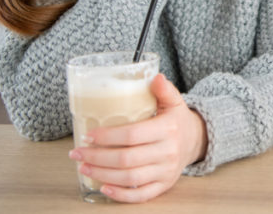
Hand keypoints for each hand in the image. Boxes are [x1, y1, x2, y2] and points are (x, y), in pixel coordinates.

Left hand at [68, 74, 207, 202]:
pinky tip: (104, 187)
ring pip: (130, 178)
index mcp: (168, 129)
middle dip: (97, 157)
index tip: (88, 135)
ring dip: (102, 174)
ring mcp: (166, 171)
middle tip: (77, 153)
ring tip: (84, 167)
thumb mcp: (174, 102)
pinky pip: (141, 195)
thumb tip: (155, 78)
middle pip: (127, 159)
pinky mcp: (164, 185)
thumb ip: (164, 89)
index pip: (132, 135)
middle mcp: (168, 152)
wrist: (195, 141)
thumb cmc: (176, 120)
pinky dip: (121, 194)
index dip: (107, 137)